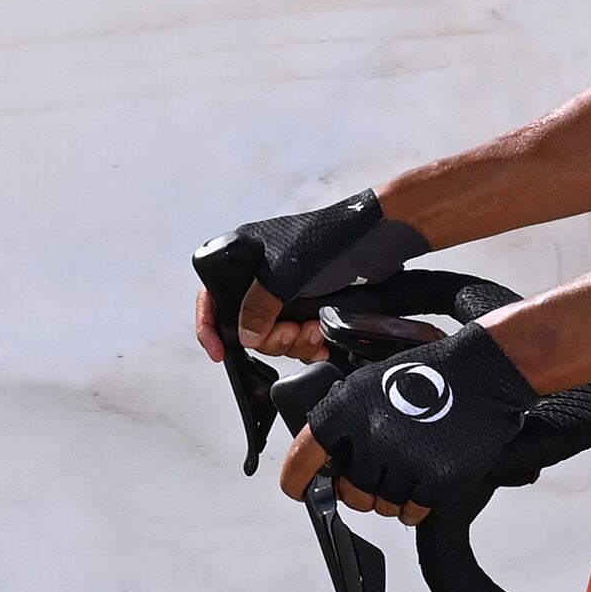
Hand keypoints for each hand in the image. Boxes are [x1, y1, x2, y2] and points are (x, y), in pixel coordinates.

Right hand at [193, 192, 427, 363]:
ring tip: (315, 331)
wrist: (380, 241)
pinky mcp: (309, 304)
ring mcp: (286, 291)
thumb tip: (244, 336)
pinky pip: (297, 337)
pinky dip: (308, 344)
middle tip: (294, 331)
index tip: (218, 351)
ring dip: (295, 343)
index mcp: (246, 256)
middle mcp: (263, 275)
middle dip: (272, 337)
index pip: (212, 295)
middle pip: (247, 325)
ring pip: (275, 335)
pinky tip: (321, 340)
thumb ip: (259, 306)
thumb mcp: (287, 273)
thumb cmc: (333, 240)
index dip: (210, 325)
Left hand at [299, 320, 537, 523]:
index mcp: (347, 408)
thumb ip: (344, 420)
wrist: (484, 373)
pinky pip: (412, 513)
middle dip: (360, 492)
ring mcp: (405, 459)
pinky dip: (416, 507)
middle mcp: (372, 435)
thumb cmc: (430, 375)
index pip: (304, 457)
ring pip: (381, 506)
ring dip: (391, 498)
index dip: (298, 481)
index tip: (301, 492)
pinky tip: (425, 484)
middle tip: (378, 477)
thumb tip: (325, 461)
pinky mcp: (437, 479)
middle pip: (350, 493)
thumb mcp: (371, 381)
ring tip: (410, 470)